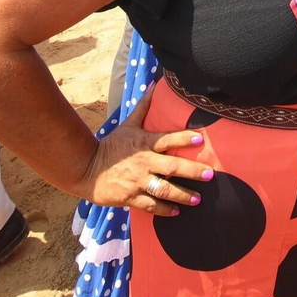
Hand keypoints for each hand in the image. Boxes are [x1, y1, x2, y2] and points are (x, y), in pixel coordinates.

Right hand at [79, 87, 213, 215]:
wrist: (87, 169)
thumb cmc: (111, 146)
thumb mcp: (127, 125)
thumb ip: (143, 107)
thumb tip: (155, 85)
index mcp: (144, 144)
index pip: (166, 140)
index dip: (182, 139)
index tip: (199, 139)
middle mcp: (143, 163)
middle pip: (171, 167)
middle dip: (192, 171)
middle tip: (210, 174)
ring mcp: (137, 181)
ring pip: (164, 189)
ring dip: (182, 195)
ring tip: (198, 199)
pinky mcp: (131, 197)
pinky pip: (151, 205)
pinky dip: (165, 210)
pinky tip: (177, 211)